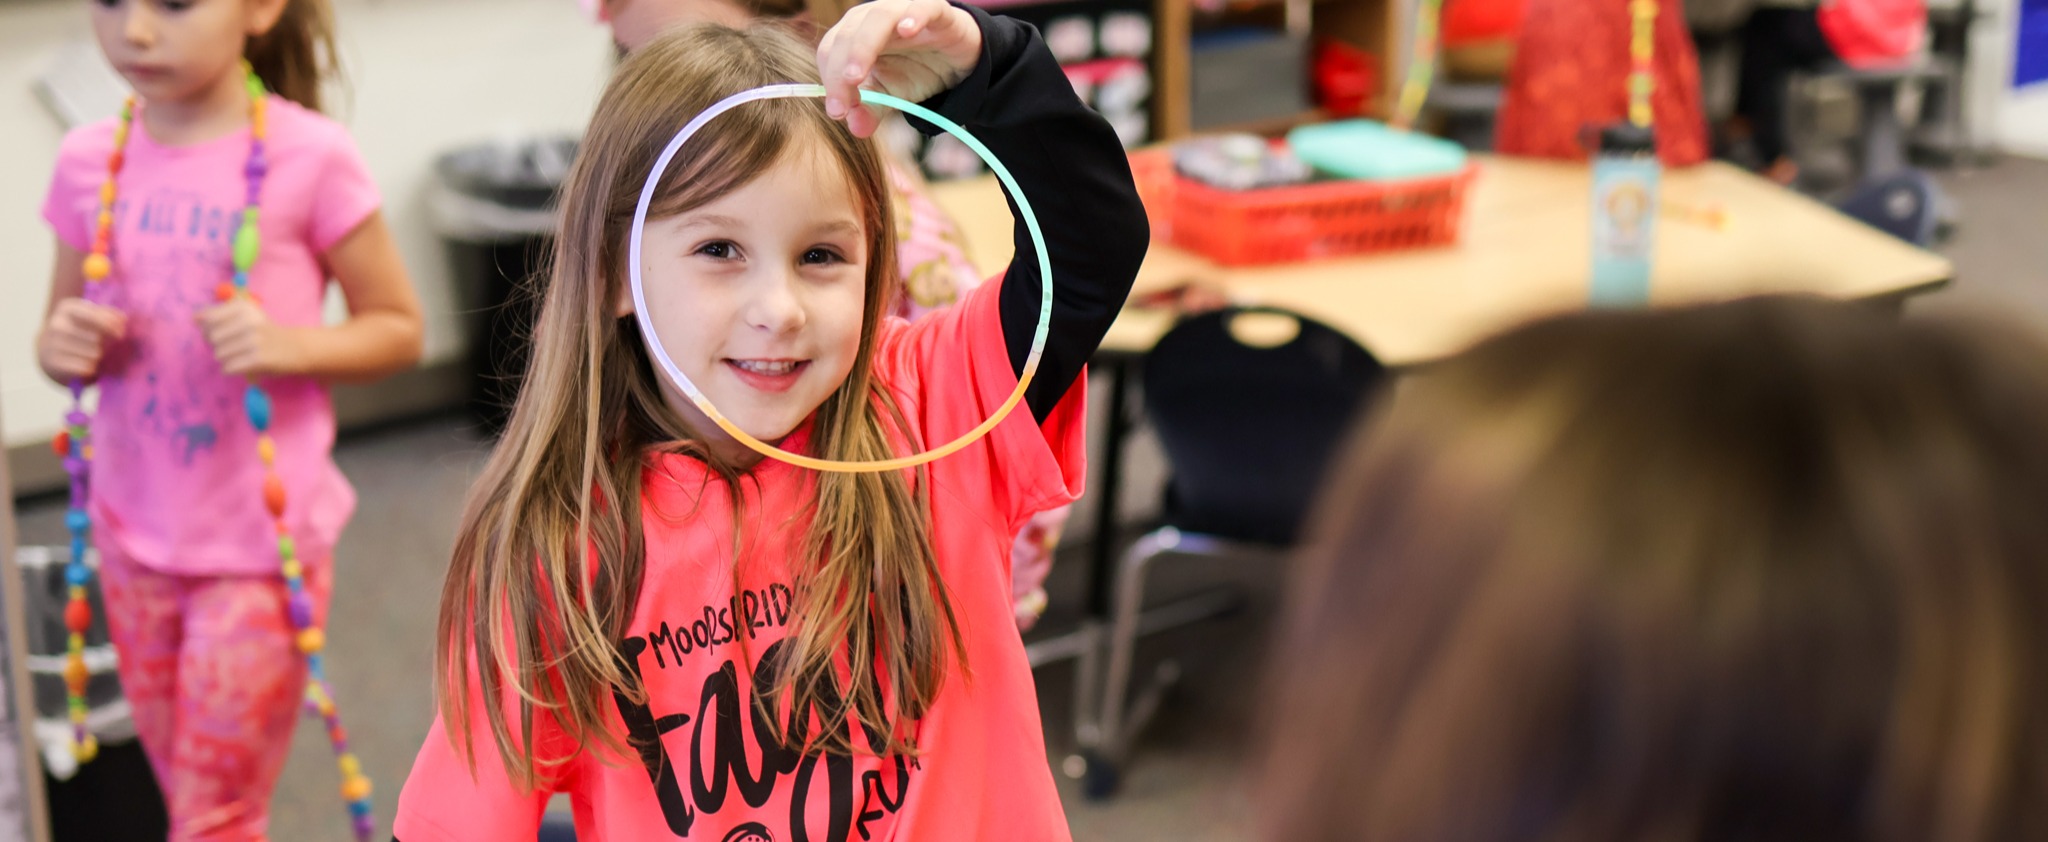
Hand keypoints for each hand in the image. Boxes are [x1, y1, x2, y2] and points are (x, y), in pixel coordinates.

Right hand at [38, 298, 125, 382]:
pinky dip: (91, 367)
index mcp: (68, 308)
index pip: (95, 316)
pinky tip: (88, 364)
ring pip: (93, 353)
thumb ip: (109, 315)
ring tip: (94, 353)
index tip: (121, 334)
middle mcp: (58, 324)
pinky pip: (85, 367)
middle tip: (104, 346)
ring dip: (99, 355)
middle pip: (96, 338)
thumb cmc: (78, 328)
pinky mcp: (53, 362)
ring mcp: (53, 343)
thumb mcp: (90, 315)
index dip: (111, 326)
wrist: (48, 348)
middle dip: (106, 344)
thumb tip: (122, 319)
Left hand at [197, 297, 302, 377]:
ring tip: (242, 355)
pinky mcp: (258, 359)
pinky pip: (228, 367)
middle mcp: (249, 321)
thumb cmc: (265, 331)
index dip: (211, 329)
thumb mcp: (246, 315)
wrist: (296, 348)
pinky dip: (232, 369)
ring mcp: (254, 340)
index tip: (227, 332)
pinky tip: (244, 365)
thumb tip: (194, 318)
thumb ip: (218, 314)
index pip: (207, 319)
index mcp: (243, 306)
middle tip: (237, 346)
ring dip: (227, 359)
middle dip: (219, 345)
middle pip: (211, 338)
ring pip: (218, 354)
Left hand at [817, 0, 981, 137]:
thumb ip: (870, 109)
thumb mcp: (891, 96)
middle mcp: (873, 17)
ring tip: (856, 76)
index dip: (830, 81)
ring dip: (863, 47)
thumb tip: (855, 128)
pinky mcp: (936, 9)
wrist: (958, 61)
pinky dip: (914, 16)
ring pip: (877, 17)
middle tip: (841, 106)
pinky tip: (907, 31)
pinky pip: (923, 6)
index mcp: (855, 34)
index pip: (830, 51)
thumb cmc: (917, 70)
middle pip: (847, 34)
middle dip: (839, 71)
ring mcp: (903, 9)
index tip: (837, 112)